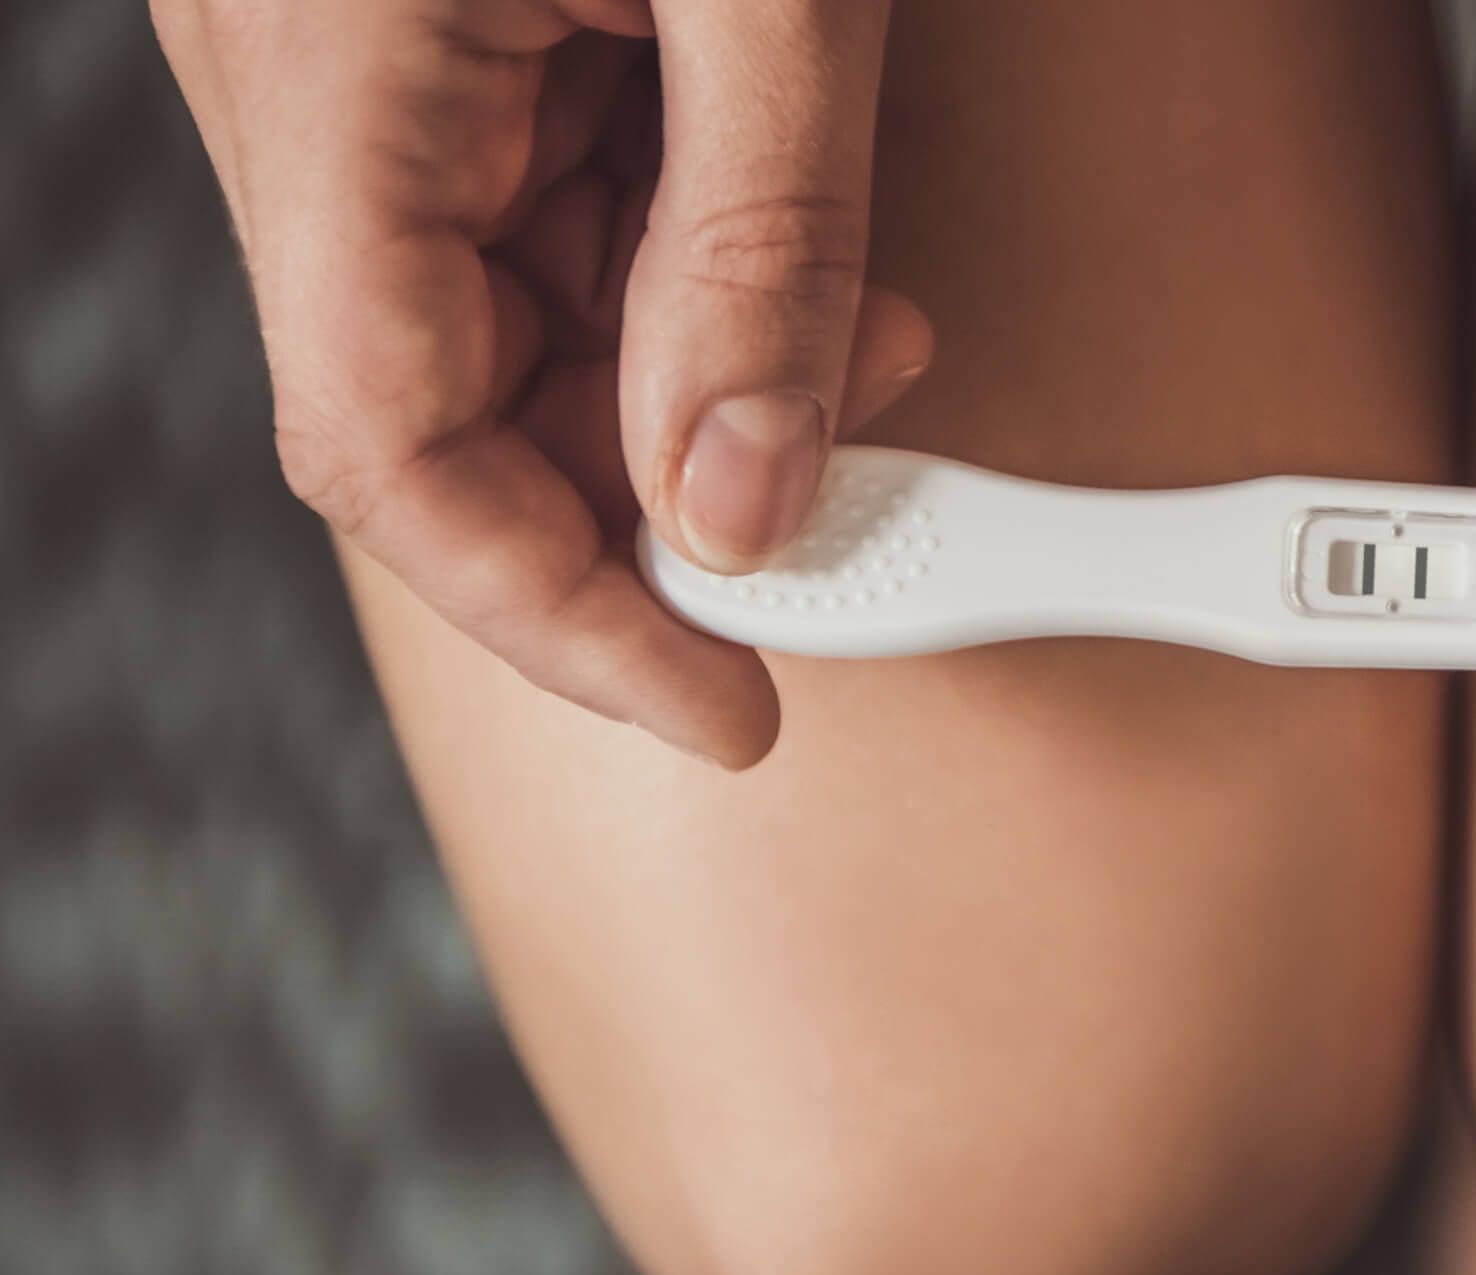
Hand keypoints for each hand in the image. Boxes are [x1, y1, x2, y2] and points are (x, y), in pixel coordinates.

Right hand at [152, 0, 934, 765]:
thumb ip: (760, 239)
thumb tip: (743, 500)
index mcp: (318, 66)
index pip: (382, 440)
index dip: (558, 614)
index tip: (722, 707)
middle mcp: (297, 86)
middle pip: (448, 409)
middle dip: (664, 496)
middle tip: (852, 519)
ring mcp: (358, 73)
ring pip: (514, 333)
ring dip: (703, 389)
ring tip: (877, 355)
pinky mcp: (439, 46)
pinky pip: (548, 228)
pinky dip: (692, 281)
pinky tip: (818, 276)